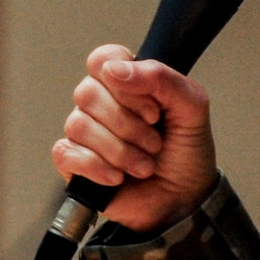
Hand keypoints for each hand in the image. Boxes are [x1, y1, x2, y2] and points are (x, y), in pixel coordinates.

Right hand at [51, 44, 216, 232]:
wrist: (185, 200)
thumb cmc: (186, 151)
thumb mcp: (192, 107)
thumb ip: (162, 78)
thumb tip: (115, 70)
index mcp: (125, 82)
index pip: (103, 59)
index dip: (124, 82)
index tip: (153, 109)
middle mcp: (100, 104)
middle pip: (87, 92)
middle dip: (128, 124)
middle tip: (155, 142)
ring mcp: (84, 133)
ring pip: (79, 125)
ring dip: (120, 150)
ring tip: (144, 166)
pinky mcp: (74, 163)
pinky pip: (68, 153)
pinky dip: (98, 167)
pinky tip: (118, 178)